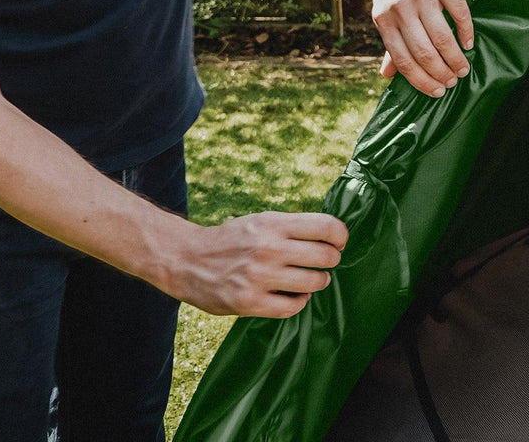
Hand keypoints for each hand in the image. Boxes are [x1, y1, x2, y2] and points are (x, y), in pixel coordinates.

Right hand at [165, 211, 347, 317]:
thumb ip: (292, 227)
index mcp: (274, 223)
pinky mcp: (249, 302)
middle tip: (327, 262)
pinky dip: (299, 302)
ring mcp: (259, 276)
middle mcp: (269, 248)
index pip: (326, 226)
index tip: (340, 242)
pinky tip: (294, 296)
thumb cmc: (232, 239)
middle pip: (325, 256)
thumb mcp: (261, 221)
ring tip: (312, 279)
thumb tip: (331, 235)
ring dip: (318, 282)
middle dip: (332, 260)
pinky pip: (292, 307)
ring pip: (313, 282)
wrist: (188, 259)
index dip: (341, 236)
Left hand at [372, 0, 473, 96]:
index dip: (420, 80)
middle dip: (440, 73)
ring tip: (464, 69)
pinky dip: (466, 32)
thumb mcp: (386, 4)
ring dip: (455, 58)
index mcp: (382, 15)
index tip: (436, 93)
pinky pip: (459, 13)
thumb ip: (391, 39)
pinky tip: (469, 43)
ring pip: (442, 36)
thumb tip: (387, 76)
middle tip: (453, 82)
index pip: (402, 59)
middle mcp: (400, 5)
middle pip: (423, 51)